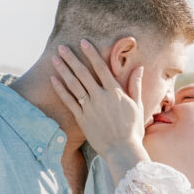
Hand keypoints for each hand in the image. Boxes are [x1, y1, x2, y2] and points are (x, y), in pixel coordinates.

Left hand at [50, 41, 146, 160]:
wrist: (122, 150)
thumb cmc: (133, 130)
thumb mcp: (138, 106)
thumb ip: (135, 85)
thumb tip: (139, 68)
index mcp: (115, 92)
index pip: (101, 67)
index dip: (91, 53)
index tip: (83, 42)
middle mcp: (100, 97)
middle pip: (83, 73)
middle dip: (71, 58)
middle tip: (61, 47)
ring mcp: (90, 108)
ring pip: (74, 85)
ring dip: (63, 70)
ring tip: (54, 59)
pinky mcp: (82, 119)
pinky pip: (69, 101)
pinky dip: (61, 90)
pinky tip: (53, 79)